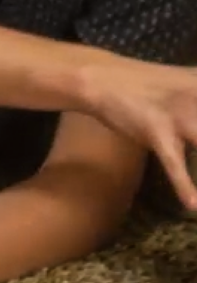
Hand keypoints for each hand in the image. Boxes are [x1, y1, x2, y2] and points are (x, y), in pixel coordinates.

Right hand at [79, 55, 196, 210]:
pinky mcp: (155, 129)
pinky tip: (192, 205)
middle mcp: (194, 98)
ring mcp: (177, 114)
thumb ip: (190, 101)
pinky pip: (173, 161)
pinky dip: (184, 184)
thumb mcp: (178, 88)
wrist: (95, 77)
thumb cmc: (139, 90)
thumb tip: (193, 114)